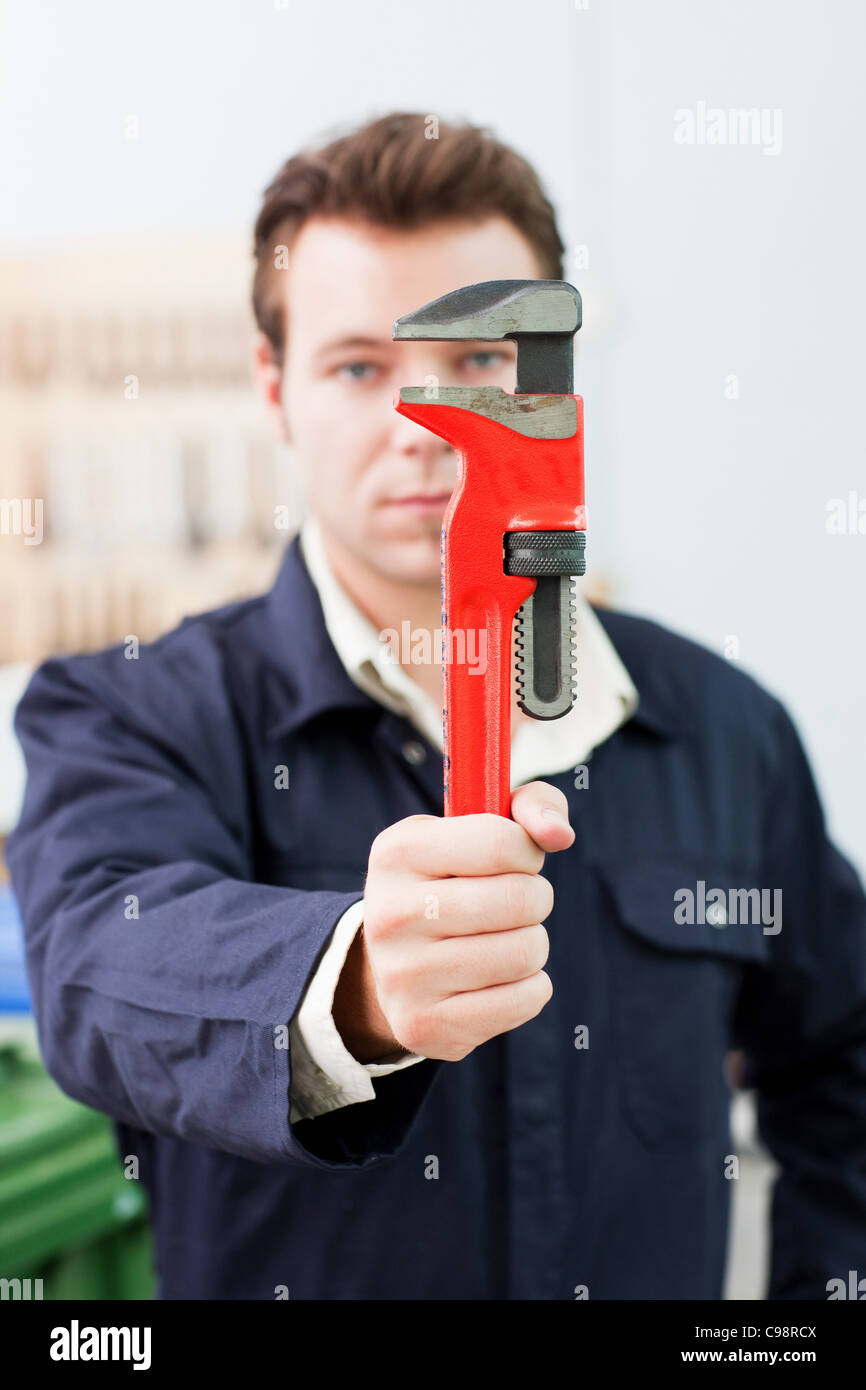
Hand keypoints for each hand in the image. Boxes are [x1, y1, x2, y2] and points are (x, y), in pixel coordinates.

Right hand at [335, 781, 572, 1062]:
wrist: (394, 963)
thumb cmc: (453, 880)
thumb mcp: (477, 827)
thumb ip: (530, 806)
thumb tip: (559, 833)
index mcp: (398, 851)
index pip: (501, 843)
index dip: (527, 851)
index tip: (516, 860)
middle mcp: (390, 913)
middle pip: (520, 900)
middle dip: (534, 898)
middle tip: (513, 904)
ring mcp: (403, 975)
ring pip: (526, 952)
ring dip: (532, 944)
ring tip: (503, 940)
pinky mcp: (424, 1024)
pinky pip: (525, 999)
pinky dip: (529, 987)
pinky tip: (499, 979)